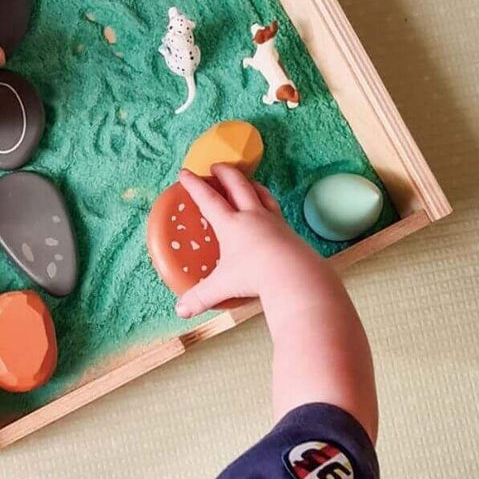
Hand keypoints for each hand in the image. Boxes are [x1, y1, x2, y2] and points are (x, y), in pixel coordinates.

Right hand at [174, 165, 327, 318]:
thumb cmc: (257, 278)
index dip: (194, 185)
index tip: (186, 172)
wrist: (298, 278)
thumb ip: (200, 297)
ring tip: (244, 181)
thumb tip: (180, 311)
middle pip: (237, 184)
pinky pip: (275, 208)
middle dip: (224, 172)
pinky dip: (267, 202)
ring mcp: (273, 221)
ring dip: (249, 183)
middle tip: (216, 167)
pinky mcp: (288, 230)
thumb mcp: (223, 288)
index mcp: (231, 224)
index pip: (208, 199)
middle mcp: (252, 216)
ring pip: (260, 192)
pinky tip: (266, 209)